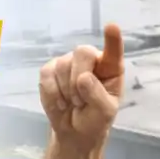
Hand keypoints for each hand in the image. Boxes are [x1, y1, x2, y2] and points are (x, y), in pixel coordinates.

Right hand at [38, 22, 123, 152]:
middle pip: (82, 53)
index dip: (112, 39)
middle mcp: (91, 59)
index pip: (113, 51)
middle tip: (80, 101)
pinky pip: (46, 75)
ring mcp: (68, 63)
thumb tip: (83, 78)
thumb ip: (97, 96)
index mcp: (110, 68)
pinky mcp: (50, 71)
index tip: (111, 27)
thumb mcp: (104, 112)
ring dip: (66, 91)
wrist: (74, 132)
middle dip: (77, 78)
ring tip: (72, 104)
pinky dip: (51, 93)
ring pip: (62, 65)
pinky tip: (60, 103)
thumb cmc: (95, 119)